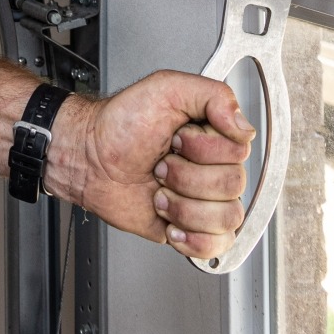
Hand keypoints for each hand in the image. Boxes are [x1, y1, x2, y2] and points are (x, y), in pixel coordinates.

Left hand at [43, 71, 254, 260]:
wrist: (89, 158)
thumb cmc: (120, 124)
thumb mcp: (166, 88)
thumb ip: (213, 95)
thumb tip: (244, 126)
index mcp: (214, 134)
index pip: (239, 151)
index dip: (203, 148)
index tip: (175, 138)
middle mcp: (214, 167)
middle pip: (233, 185)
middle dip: (186, 176)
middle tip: (161, 165)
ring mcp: (204, 199)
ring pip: (227, 217)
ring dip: (185, 207)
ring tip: (161, 192)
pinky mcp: (192, 227)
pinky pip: (218, 245)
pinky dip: (194, 239)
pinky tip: (173, 224)